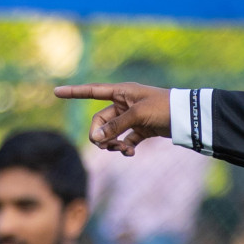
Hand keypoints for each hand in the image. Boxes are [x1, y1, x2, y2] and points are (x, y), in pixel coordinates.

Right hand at [53, 83, 172, 155]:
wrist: (188, 117)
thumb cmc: (164, 107)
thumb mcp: (138, 114)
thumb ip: (116, 125)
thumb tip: (96, 137)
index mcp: (121, 92)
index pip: (92, 91)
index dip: (74, 92)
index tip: (56, 92)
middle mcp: (124, 103)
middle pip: (100, 120)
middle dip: (99, 134)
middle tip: (104, 145)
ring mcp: (132, 117)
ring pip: (111, 132)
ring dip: (112, 143)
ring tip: (122, 150)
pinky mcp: (141, 129)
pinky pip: (125, 140)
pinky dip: (124, 147)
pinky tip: (129, 153)